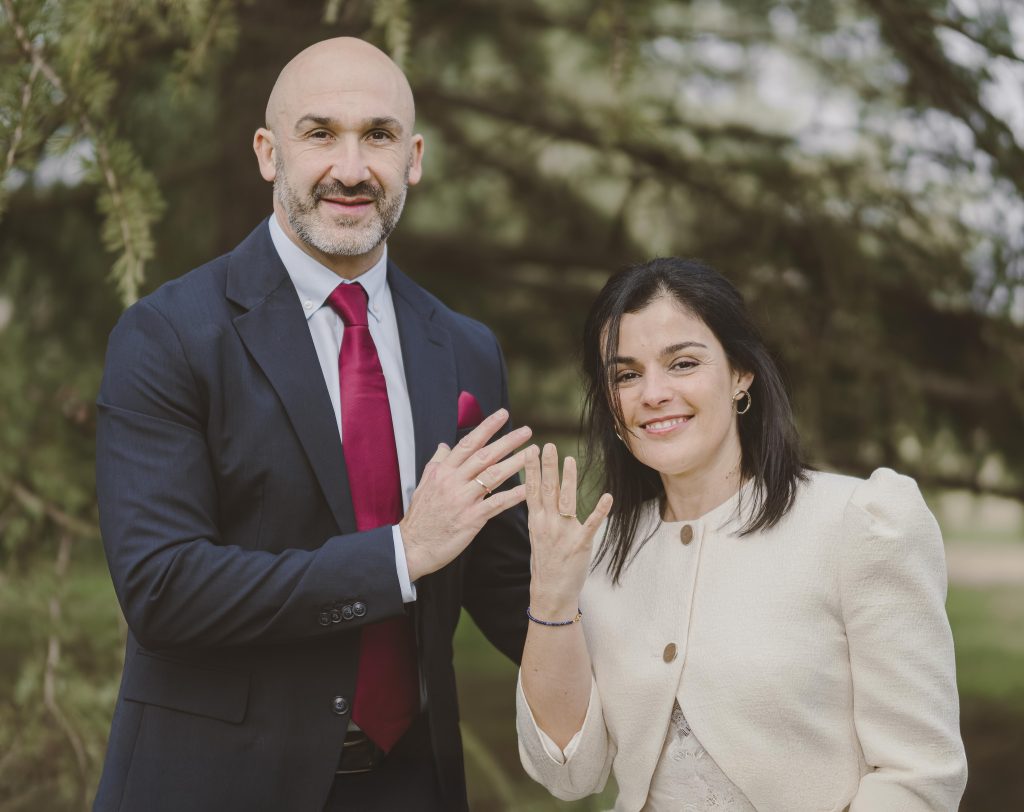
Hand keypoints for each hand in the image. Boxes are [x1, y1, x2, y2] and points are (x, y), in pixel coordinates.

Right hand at [400, 408, 531, 581]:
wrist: (412, 546)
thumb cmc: (420, 517)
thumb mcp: (424, 484)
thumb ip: (436, 463)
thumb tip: (444, 445)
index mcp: (443, 471)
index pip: (468, 443)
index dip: (486, 427)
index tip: (502, 414)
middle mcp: (453, 482)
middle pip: (484, 455)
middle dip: (507, 441)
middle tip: (527, 431)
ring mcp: (462, 500)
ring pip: (493, 476)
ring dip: (516, 463)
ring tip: (533, 453)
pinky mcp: (470, 519)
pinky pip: (496, 504)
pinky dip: (512, 496)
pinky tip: (527, 488)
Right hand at [525, 443, 612, 617]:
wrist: (550, 593)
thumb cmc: (545, 564)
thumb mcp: (537, 536)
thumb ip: (541, 514)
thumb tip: (540, 494)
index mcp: (536, 521)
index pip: (531, 489)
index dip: (531, 469)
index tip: (531, 450)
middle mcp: (548, 524)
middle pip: (546, 489)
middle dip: (547, 466)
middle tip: (547, 446)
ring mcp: (564, 533)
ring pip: (565, 500)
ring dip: (568, 479)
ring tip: (569, 460)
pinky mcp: (580, 544)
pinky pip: (591, 524)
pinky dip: (600, 510)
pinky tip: (607, 496)